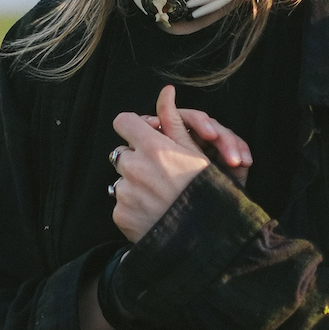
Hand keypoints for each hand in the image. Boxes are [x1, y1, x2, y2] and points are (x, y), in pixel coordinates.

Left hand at [108, 87, 251, 242]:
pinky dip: (134, 208)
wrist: (206, 239)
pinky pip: (121, 205)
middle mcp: (134, 168)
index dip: (134, 127)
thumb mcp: (196, 152)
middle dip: (136, 160)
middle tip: (160, 174)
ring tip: (160, 197)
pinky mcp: (120, 215)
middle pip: (122, 153)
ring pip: (121, 180)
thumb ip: (174, 121)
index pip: (124, 121)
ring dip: (135, 185)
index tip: (144, 136)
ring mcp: (125, 193)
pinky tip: (154, 214)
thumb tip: (166, 90)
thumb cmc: (208, 191)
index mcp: (153, 147)